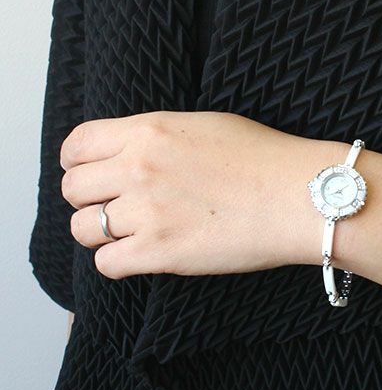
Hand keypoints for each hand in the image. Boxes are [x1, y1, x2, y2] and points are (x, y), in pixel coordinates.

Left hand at [60, 110, 338, 277]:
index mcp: (149, 131)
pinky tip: (145, 254)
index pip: (76, 145)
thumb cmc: (265, 158)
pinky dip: (120, 262)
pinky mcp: (159, 252)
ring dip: (103, 233)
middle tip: (118, 205)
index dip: (79, 162)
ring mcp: (146, 211)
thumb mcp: (205, 125)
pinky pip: (106, 264)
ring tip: (134, 232)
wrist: (299, 195)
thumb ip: (158, 136)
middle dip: (90, 198)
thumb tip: (131, 151)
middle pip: (73, 189)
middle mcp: (138, 167)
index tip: (93, 174)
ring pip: (83, 229)